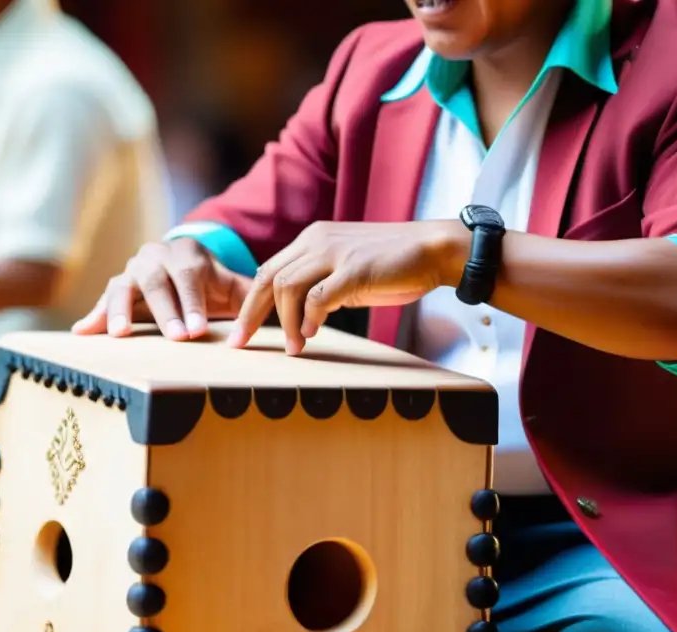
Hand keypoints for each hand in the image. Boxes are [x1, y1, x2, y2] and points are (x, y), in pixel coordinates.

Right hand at [71, 238, 252, 338]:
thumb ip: (250, 297)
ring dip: (120, 311)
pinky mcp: (117, 285)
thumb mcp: (232, 285)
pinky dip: (94, 316)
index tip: (197, 331)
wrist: (184, 262)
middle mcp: (156, 257)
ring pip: (122, 286)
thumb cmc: (212, 282)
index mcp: (187, 254)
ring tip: (119, 334)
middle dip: (164, 311)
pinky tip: (82, 332)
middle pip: (156, 281)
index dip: (192, 304)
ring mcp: (133, 270)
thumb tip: (272, 315)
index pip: (188, 277)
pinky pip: (103, 300)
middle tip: (174, 337)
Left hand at [230, 220, 468, 353]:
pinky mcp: (354, 269)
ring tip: (293, 348)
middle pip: (267, 278)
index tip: (242, 332)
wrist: (434, 249)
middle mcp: (318, 240)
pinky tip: (311, 335)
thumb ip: (323, 285)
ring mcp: (335, 252)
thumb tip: (303, 317)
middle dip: (250, 314)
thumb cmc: (395, 264)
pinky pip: (318, 296)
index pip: (268, 270)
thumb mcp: (348, 270)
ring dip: (286, 323)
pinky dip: (309, 318)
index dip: (250, 303)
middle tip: (242, 343)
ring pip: (288, 287)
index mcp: (313, 239)